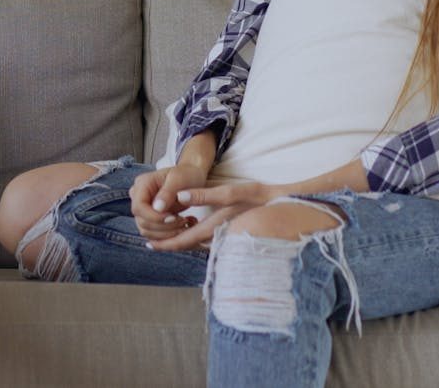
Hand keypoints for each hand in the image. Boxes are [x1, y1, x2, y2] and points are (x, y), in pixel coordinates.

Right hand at [129, 163, 207, 241]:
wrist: (192, 177)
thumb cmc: (186, 175)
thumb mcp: (179, 179)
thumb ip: (167, 192)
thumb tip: (157, 208)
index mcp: (142, 184)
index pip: (139, 207)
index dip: (154, 217)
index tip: (174, 217)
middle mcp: (138, 197)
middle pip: (142, 221)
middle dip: (164, 226)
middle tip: (183, 221)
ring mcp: (143, 209)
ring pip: (147, 231)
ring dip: (167, 234)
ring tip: (185, 224)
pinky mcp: (151, 219)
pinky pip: (154, 235)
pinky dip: (169, 235)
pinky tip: (182, 227)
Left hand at [147, 181, 284, 251]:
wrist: (289, 207)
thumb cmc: (261, 198)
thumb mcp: (231, 192)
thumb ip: (204, 195)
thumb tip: (179, 197)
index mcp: (215, 228)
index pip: (184, 241)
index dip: (166, 244)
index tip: (149, 246)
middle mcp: (220, 238)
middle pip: (190, 245)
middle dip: (171, 244)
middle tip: (152, 243)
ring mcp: (229, 239)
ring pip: (200, 245)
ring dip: (184, 241)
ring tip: (168, 236)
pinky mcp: (235, 236)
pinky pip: (211, 242)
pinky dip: (198, 238)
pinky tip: (194, 230)